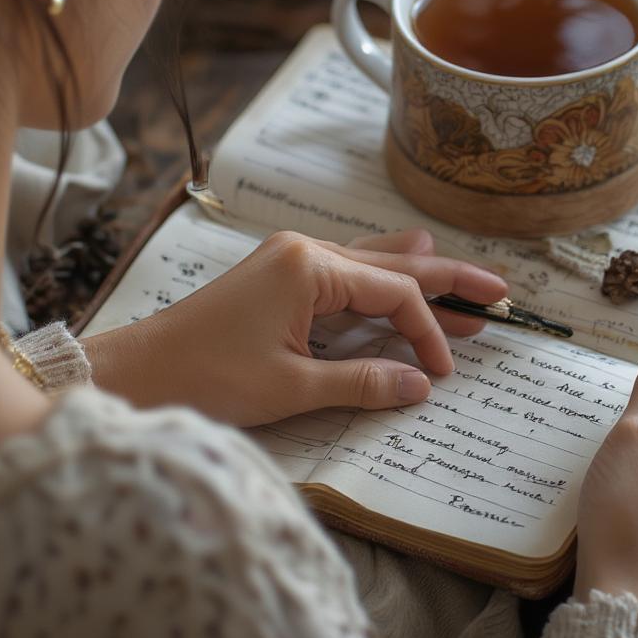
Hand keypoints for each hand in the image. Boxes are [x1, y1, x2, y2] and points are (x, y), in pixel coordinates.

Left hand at [85, 228, 503, 425]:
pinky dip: (378, 283)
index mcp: (310, 267)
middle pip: (392, 264)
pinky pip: (344, 274)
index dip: (428, 330)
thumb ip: (362, 380)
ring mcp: (289, 259)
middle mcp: (304, 251)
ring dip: (415, 278)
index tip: (445, 370)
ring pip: (370, 264)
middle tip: (497, 290)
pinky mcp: (278, 276)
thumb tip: (420, 384)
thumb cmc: (207, 375)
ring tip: (462, 282)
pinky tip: (400, 273)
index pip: (393, 292)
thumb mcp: (291, 385)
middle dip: (445, 279)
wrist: (140, 370)